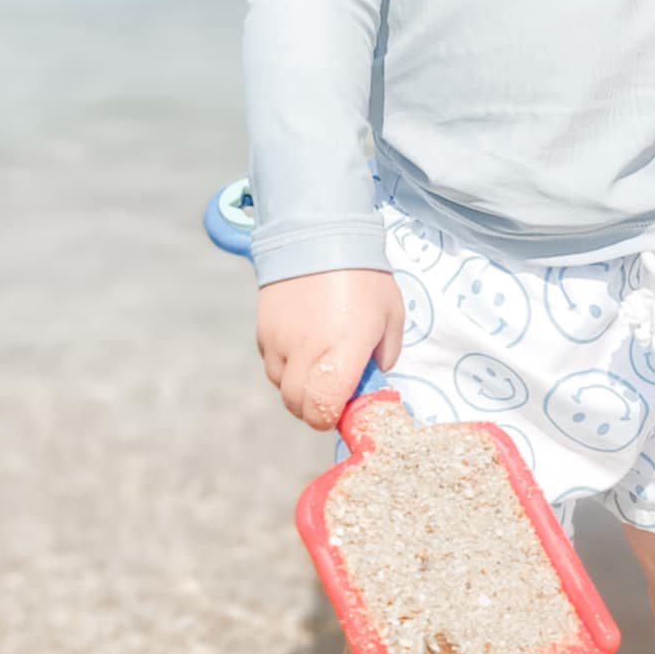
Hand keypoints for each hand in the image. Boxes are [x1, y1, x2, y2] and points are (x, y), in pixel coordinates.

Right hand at [256, 269, 405, 430]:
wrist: (320, 235)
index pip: (323, 410)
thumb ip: (384, 355)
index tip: (343, 408)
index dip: (331, 418)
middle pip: (298, 406)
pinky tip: (302, 342)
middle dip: (314, 408)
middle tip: (331, 392)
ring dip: (299, 386)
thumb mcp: (390, 316)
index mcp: (342, 353)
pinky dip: (285, 364)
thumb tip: (370, 378)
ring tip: (318, 362)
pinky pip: (272, 362)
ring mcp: (279, 342)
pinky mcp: (263, 330)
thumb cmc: (364, 277)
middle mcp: (306, 352)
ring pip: (282, 386)